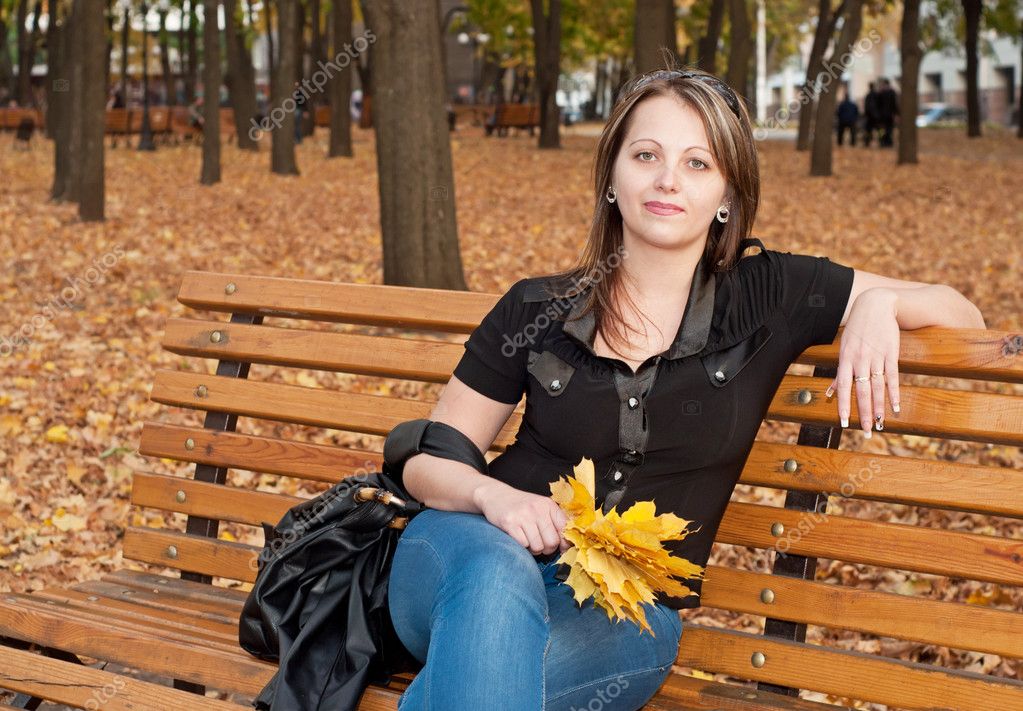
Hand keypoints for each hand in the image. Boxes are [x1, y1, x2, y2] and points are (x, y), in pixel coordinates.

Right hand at [473, 480, 571, 554]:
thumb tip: (567, 546)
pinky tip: (519, 537)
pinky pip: (523, 545)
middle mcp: (537, 509)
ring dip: (533, 549)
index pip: (565, 529)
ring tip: (528, 540)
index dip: (564, 542)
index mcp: (549, 505)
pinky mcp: (509, 523)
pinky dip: (522, 546)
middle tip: (540, 544)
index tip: (560, 547)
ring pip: (537, 547)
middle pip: (552, 542)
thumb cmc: (522, 505)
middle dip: (547, 549)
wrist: (496, 495)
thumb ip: (555, 522)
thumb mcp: (541, 507)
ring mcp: (523, 515)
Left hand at [825, 288, 900, 436]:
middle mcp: (860, 360)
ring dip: (879, 407)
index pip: (843, 387)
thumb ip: (839, 372)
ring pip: (877, 387)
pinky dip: (893, 392)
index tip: (843, 423)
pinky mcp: (891, 354)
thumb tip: (829, 392)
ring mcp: (876, 357)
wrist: (876, 305)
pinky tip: (895, 406)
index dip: (843, 405)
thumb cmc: (857, 330)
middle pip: (862, 392)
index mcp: (846, 359)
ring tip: (880, 424)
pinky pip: (892, 376)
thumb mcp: (843, 348)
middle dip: (863, 413)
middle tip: (866, 432)